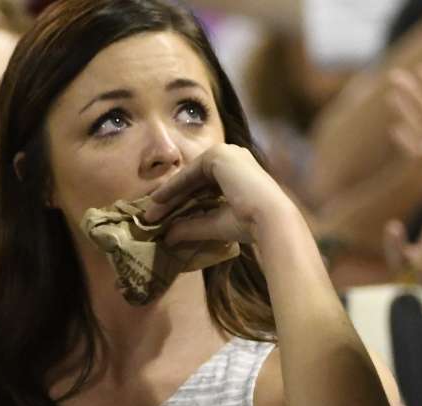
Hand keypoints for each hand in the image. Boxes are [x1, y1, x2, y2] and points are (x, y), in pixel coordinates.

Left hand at [144, 144, 300, 245]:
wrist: (270, 218)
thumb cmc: (250, 223)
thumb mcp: (215, 224)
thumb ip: (192, 227)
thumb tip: (167, 237)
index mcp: (238, 172)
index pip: (202, 186)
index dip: (181, 201)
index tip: (163, 218)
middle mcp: (233, 157)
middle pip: (193, 180)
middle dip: (171, 199)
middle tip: (152, 216)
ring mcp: (227, 153)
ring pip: (189, 177)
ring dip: (169, 195)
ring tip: (151, 212)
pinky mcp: (219, 155)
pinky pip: (189, 173)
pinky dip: (173, 187)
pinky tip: (158, 200)